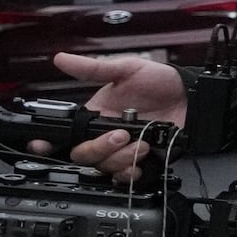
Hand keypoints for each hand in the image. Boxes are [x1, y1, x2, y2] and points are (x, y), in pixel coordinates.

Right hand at [54, 53, 183, 178]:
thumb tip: (61, 58)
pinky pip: (126, 177)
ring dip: (121, 158)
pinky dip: (132, 172)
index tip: (44, 145)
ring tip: (141, 142)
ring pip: (105, 167)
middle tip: (120, 134)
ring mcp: (123, 150)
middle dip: (99, 148)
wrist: (192, 95)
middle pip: (84, 156)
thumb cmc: (160, 81)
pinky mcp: (142, 161)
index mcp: (96, 116)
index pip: (66, 135)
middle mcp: (105, 136)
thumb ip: (93, 68)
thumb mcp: (125, 69)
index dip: (50, 143)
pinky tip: (143, 158)